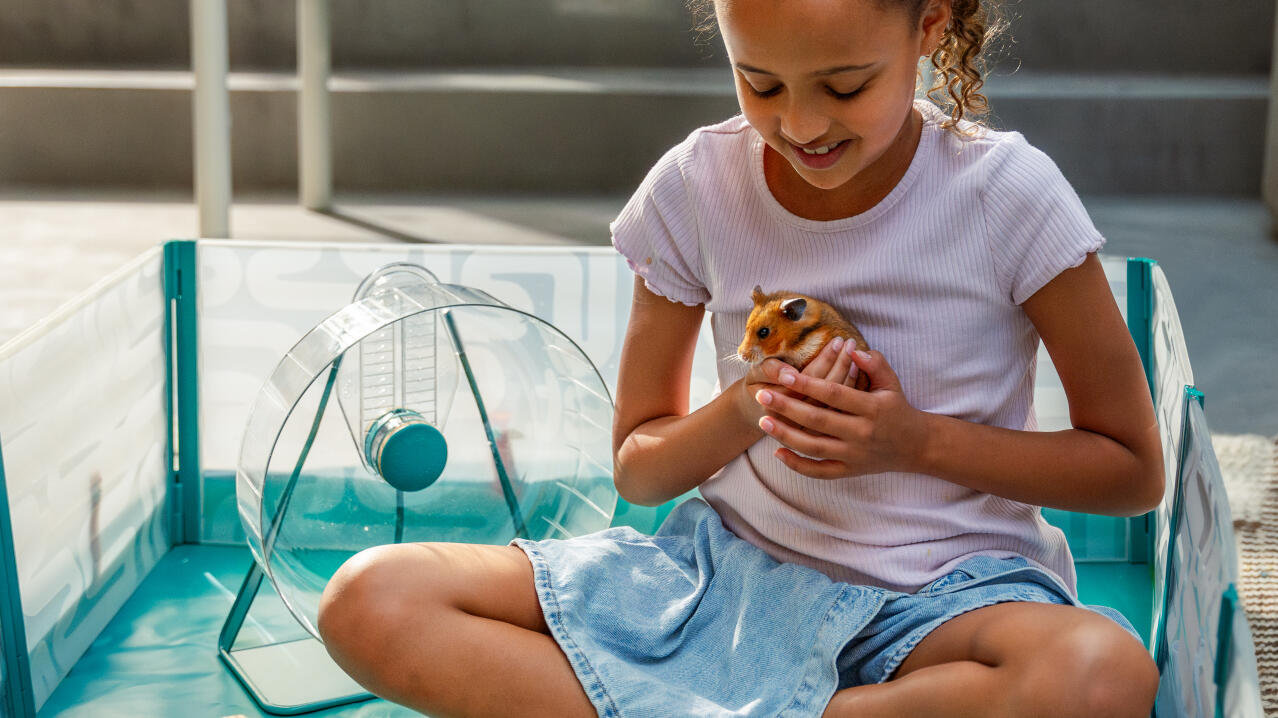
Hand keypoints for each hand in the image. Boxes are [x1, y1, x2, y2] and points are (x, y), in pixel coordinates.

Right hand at [736, 337, 861, 426]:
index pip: (808, 380)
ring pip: (835, 403)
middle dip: (840, 365)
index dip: (824, 360)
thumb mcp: (756, 374)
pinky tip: (855, 371)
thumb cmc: (758, 387)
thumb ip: (770, 370)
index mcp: (776, 405)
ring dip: (848, 376)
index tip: (837, 342)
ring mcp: (808, 430)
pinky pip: (839, 410)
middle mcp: (793, 421)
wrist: (758, 413)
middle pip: (825, 392)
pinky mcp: (819, 432)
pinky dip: (849, 389)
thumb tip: (790, 374)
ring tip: (854, 353)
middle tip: (849, 343)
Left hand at [753, 350, 929, 477]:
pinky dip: (797, 465)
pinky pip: (819, 471)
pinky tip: (777, 452)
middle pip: (818, 420)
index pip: (834, 394)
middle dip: (787, 408)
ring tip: (762, 422)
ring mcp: (854, 455)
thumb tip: (853, 349)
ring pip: (814, 447)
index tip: (785, 375)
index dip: (808, 385)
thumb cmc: (898, 409)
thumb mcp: (892, 383)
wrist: (917, 447)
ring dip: (785, 435)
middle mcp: (861, 433)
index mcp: (872, 408)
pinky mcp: (849, 470)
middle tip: (762, 396)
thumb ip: (874, 364)